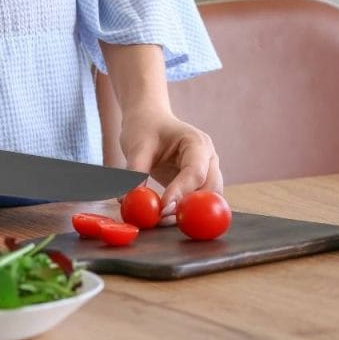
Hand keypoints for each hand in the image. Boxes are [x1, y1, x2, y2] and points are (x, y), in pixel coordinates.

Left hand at [119, 107, 222, 221]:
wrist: (150, 120)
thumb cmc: (145, 128)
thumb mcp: (137, 146)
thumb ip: (135, 173)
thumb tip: (128, 201)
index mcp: (197, 143)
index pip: (196, 172)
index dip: (181, 193)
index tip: (163, 209)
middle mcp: (208, 160)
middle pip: (210, 191)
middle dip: (189, 208)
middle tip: (162, 219)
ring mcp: (207, 174)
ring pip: (208, 201)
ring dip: (188, 213)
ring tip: (160, 219)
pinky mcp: (198, 186)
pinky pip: (198, 204)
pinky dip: (184, 213)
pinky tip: (164, 217)